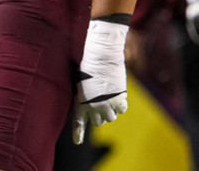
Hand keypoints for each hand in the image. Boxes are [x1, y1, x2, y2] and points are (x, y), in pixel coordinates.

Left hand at [73, 19, 128, 144]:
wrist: (101, 55)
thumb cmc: (88, 64)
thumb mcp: (82, 83)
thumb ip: (86, 97)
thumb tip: (93, 106)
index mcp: (80, 102)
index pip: (78, 122)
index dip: (78, 133)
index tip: (77, 142)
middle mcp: (92, 107)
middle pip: (98, 122)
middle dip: (100, 114)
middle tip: (101, 101)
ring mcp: (106, 105)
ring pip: (111, 118)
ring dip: (111, 109)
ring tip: (108, 94)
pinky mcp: (118, 101)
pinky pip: (122, 109)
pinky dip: (120, 102)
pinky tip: (117, 91)